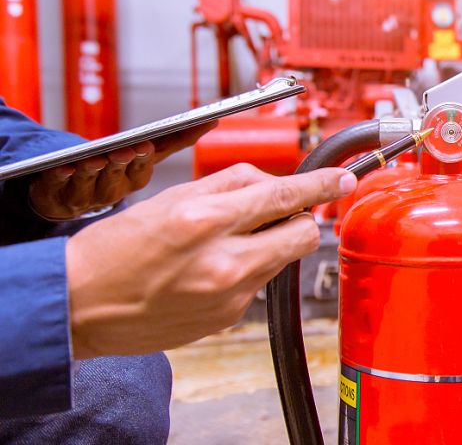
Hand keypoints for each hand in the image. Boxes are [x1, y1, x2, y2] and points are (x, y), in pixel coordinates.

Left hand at [29, 121, 216, 220]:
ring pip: (92, 183)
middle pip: (120, 177)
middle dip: (123, 163)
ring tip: (95, 158)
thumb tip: (211, 121)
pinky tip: (64, 168)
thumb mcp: (144, 155)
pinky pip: (60, 186)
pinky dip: (62, 177)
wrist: (69, 200)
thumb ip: (175, 140)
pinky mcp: (58, 194)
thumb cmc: (112, 173)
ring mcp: (87, 194)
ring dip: (94, 170)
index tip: (145, 146)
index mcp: (135, 179)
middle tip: (127, 150)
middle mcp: (114, 190)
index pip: (144, 167)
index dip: (142, 159)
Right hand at [65, 163, 357, 358]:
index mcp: (205, 220)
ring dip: (267, 245)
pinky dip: (246, 271)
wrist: (79, 307)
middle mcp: (224, 261)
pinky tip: (208, 270)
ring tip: (223, 244)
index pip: (284, 195)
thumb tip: (273, 181)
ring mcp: (229, 295)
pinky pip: (258, 284)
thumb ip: (229, 185)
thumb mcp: (171, 198)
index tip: (342, 181)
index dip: (321, 186)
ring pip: (282, 259)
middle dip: (298, 218)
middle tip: (278, 212)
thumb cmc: (115, 250)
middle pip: (302, 233)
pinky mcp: (228, 319)